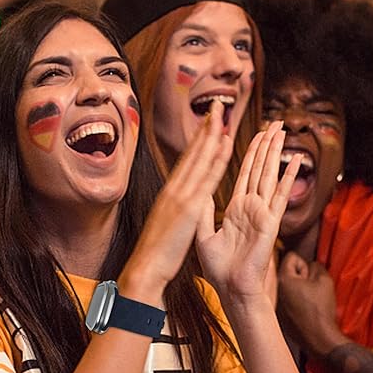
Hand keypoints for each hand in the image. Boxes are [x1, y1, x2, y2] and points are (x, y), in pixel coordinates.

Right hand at [124, 100, 231, 294]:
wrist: (146, 266)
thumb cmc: (156, 252)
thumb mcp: (167, 225)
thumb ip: (176, 210)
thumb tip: (184, 203)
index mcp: (170, 194)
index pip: (187, 161)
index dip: (198, 140)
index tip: (208, 123)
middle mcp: (174, 189)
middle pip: (193, 153)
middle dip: (205, 128)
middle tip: (217, 106)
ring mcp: (181, 196)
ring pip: (200, 159)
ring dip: (212, 135)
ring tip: (223, 115)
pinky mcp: (188, 207)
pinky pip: (207, 178)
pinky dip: (216, 159)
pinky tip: (226, 144)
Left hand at [196, 121, 299, 301]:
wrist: (230, 287)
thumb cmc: (218, 267)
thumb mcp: (204, 235)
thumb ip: (205, 212)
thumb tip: (201, 193)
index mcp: (235, 208)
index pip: (242, 173)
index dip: (247, 152)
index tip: (251, 132)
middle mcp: (250, 206)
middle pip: (259, 168)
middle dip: (266, 144)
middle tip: (274, 122)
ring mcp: (261, 212)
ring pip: (269, 175)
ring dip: (275, 152)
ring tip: (283, 129)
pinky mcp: (270, 222)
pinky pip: (279, 195)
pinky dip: (287, 177)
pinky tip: (294, 160)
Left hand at [277, 253, 343, 357]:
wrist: (318, 338)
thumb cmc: (320, 310)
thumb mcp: (324, 280)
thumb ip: (316, 265)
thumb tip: (310, 265)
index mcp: (282, 279)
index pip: (291, 256)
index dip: (305, 264)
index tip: (310, 277)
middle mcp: (272, 289)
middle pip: (287, 270)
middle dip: (299, 275)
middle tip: (310, 288)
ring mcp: (273, 302)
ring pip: (286, 285)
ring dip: (296, 288)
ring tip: (308, 300)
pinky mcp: (276, 313)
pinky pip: (285, 299)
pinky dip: (293, 300)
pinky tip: (303, 309)